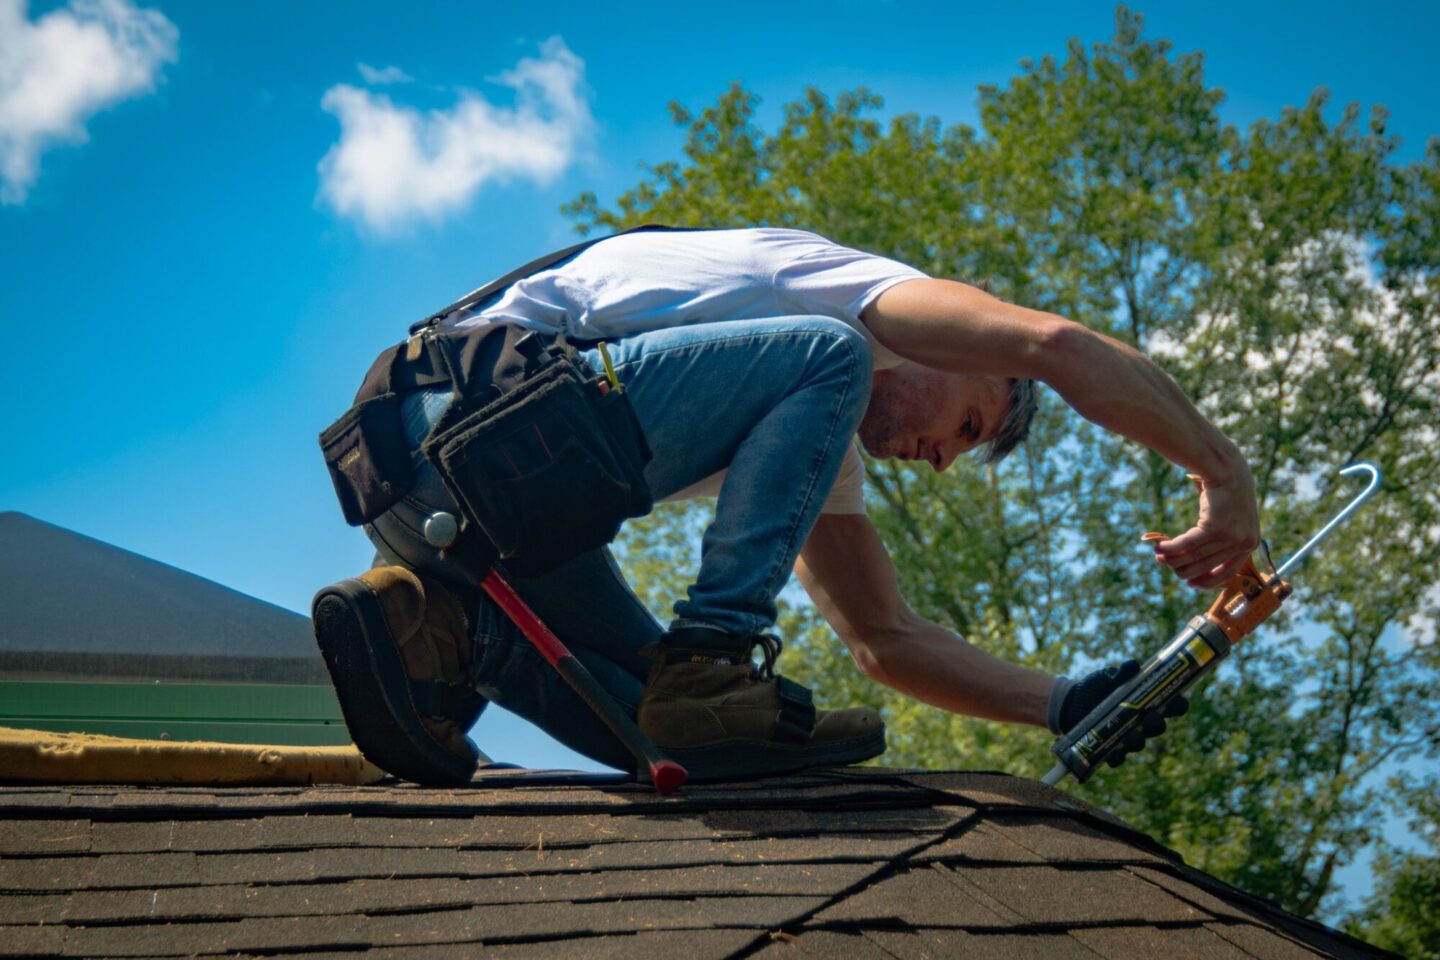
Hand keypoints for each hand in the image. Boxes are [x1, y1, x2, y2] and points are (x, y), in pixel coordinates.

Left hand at [1053, 660, 1189, 766]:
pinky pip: (1117, 758)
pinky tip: (1114, 752)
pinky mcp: (1110, 748)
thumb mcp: (1108, 677)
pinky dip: (1117, 757)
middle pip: (1158, 726)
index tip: (1178, 701)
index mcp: (1147, 703)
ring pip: (1139, 743)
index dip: (1178, 705)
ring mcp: (1127, 736)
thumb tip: (1132, 666)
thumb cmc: (1096, 687)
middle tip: (1151, 717)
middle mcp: (1141, 722)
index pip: (1172, 706)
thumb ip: (1122, 672)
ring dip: (1138, 740)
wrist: (1072, 701)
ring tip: (1132, 735)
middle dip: (1157, 724)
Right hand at [1152, 467, 1260, 589]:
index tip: (1190, 583)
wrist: (1227, 469)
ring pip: (1194, 555)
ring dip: (1172, 558)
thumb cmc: (1227, 492)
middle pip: (1207, 565)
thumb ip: (1223, 538)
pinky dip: (1171, 547)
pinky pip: (1187, 543)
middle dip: (1184, 569)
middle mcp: (1243, 542)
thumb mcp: (1232, 518)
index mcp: (1250, 543)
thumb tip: (1201, 559)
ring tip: (1158, 556)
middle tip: (1167, 566)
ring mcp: (1231, 536)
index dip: (1207, 581)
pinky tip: (1159, 546)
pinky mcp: (1215, 528)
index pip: (1228, 572)